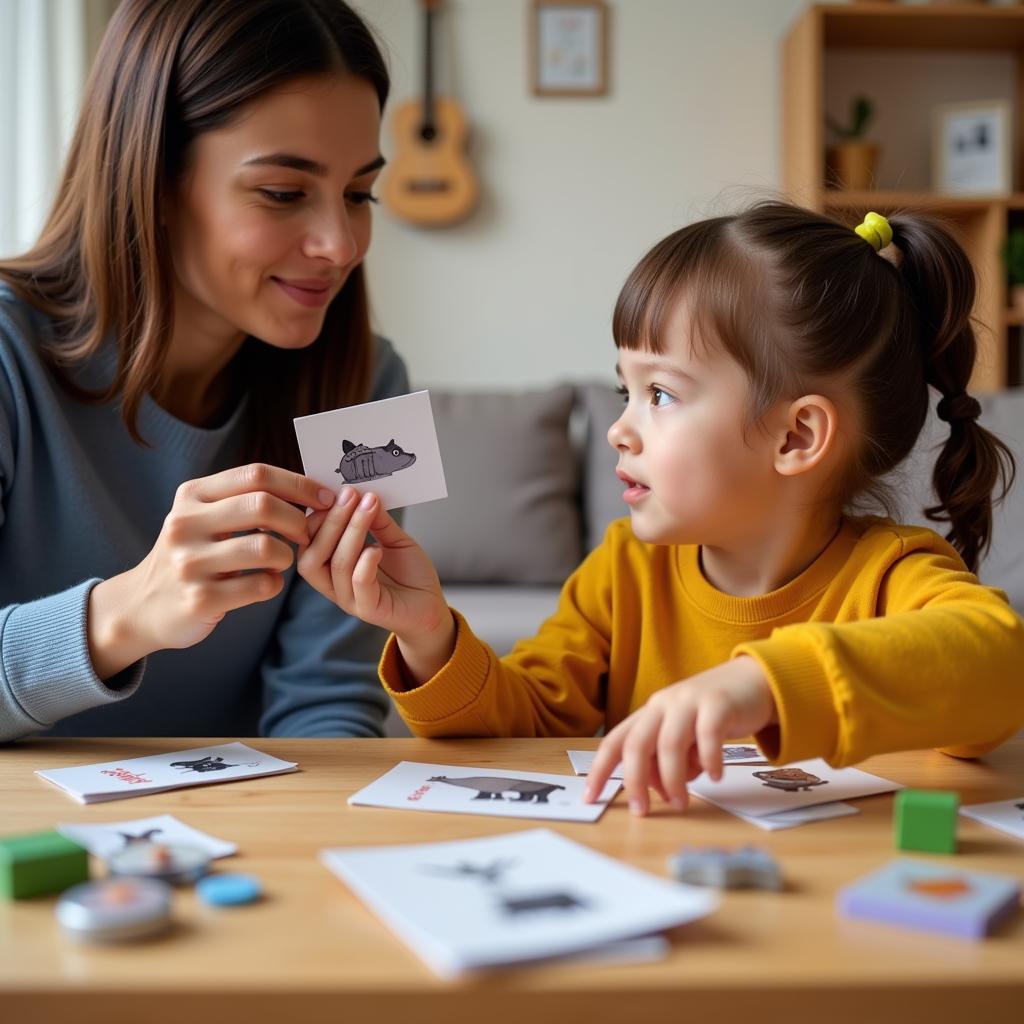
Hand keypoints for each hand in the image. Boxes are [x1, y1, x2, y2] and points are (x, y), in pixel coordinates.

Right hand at [87, 464, 334, 677]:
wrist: (143, 606)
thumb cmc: (192, 554)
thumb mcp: (204, 517)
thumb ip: (245, 499)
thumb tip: (311, 490)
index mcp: (192, 495)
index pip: (256, 474)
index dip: (298, 484)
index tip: (325, 498)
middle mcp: (185, 524)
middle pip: (263, 506)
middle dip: (297, 519)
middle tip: (305, 534)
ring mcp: (189, 563)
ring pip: (266, 548)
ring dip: (286, 555)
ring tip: (280, 560)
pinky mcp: (200, 599)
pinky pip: (262, 585)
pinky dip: (274, 584)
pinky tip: (264, 583)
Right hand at [297, 486, 454, 683]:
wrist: (431, 607)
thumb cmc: (409, 574)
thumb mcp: (393, 539)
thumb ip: (377, 521)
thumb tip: (364, 493)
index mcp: (330, 565)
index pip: (307, 541)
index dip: (315, 516)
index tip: (335, 490)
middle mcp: (333, 584)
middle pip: (312, 553)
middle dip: (331, 520)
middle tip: (350, 494)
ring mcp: (349, 599)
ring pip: (337, 565)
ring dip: (352, 531)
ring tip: (368, 508)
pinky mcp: (370, 609)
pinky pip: (359, 584)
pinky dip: (366, 561)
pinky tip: (378, 547)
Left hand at [584, 656, 776, 815]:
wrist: (752, 681)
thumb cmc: (712, 715)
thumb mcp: (684, 738)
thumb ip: (667, 761)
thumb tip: (659, 791)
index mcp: (649, 714)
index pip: (615, 742)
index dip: (599, 770)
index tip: (590, 798)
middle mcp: (662, 705)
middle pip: (637, 744)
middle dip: (635, 781)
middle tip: (641, 811)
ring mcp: (689, 701)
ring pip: (669, 744)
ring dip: (673, 779)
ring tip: (681, 803)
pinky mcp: (718, 704)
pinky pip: (708, 736)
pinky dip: (709, 761)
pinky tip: (715, 776)